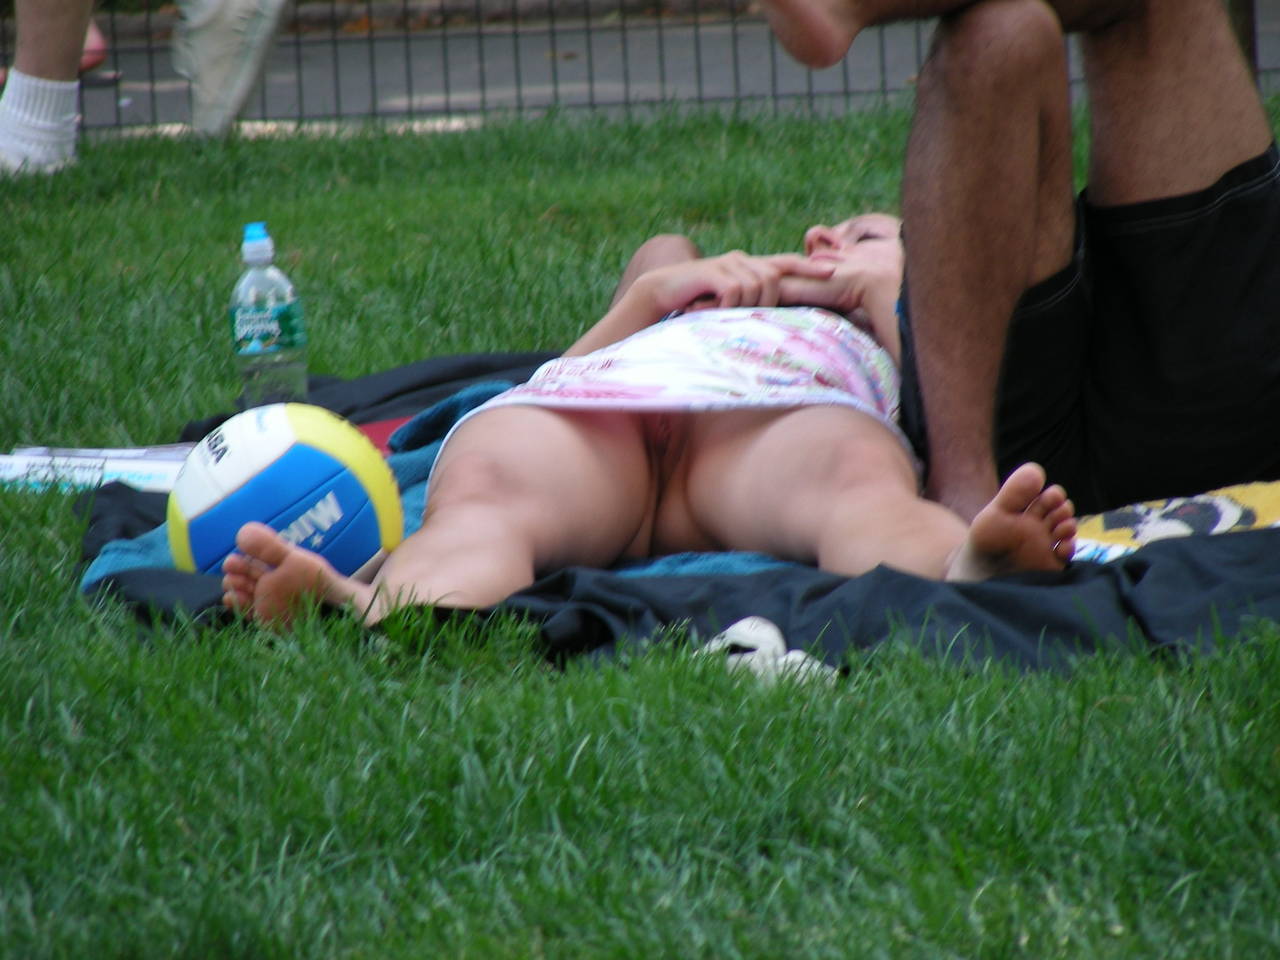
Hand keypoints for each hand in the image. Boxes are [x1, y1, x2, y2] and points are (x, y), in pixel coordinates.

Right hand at [635, 252, 835, 316]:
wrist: (661, 292)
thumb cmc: (695, 302)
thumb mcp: (727, 302)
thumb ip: (750, 302)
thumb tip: (773, 318)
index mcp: (747, 265)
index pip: (784, 262)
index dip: (808, 266)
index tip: (834, 269)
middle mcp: (741, 259)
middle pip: (773, 280)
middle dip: (767, 301)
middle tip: (742, 315)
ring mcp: (727, 263)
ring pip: (756, 287)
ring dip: (742, 306)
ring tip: (721, 313)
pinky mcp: (713, 272)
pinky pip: (735, 292)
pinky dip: (727, 305)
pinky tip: (710, 308)